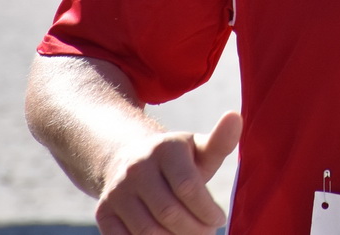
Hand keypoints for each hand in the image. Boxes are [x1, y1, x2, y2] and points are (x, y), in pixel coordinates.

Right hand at [95, 111, 240, 234]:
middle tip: (207, 233)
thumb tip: (235, 116)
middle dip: (194, 229)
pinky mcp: (103, 211)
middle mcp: (137, 167)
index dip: (207, 210)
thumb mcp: (199, 149)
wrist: (130, 160)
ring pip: (148, 230)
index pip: (188, 187)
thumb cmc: (177, 161)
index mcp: (166, 149)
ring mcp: (117, 190)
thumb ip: (220, 141)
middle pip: (169, 212)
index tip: (219, 219)